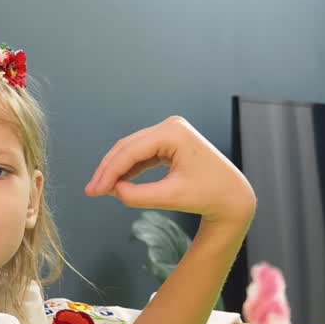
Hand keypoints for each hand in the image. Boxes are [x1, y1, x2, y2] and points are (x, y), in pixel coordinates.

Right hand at [85, 116, 254, 225]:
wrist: (233, 196)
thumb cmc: (209, 196)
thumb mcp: (171, 198)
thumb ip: (139, 196)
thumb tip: (113, 191)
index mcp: (174, 133)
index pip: (131, 151)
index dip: (109, 171)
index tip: (94, 192)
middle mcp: (171, 126)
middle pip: (128, 147)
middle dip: (108, 170)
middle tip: (91, 191)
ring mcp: (170, 132)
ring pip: (132, 150)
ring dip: (115, 170)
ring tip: (100, 189)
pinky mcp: (169, 142)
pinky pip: (142, 154)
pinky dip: (128, 169)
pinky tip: (116, 184)